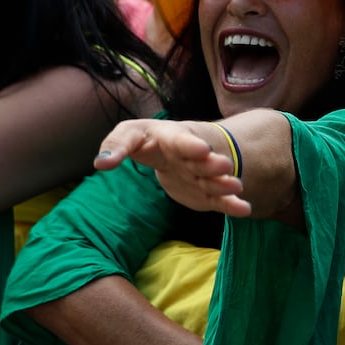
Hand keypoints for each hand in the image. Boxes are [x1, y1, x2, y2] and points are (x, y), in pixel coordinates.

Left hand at [96, 118, 249, 216]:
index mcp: (173, 138)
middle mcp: (192, 155)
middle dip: (212, 163)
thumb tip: (101, 164)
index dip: (190, 145)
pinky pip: (220, 199)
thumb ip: (116, 146)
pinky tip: (244, 209)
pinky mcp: (207, 192)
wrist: (173, 149)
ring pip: (215, 179)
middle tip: (224, 166)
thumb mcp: (129, 135)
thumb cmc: (148, 140)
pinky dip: (231, 204)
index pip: (181, 140)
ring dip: (225, 182)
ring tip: (237, 187)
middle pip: (203, 159)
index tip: (202, 150)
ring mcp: (201, 174)